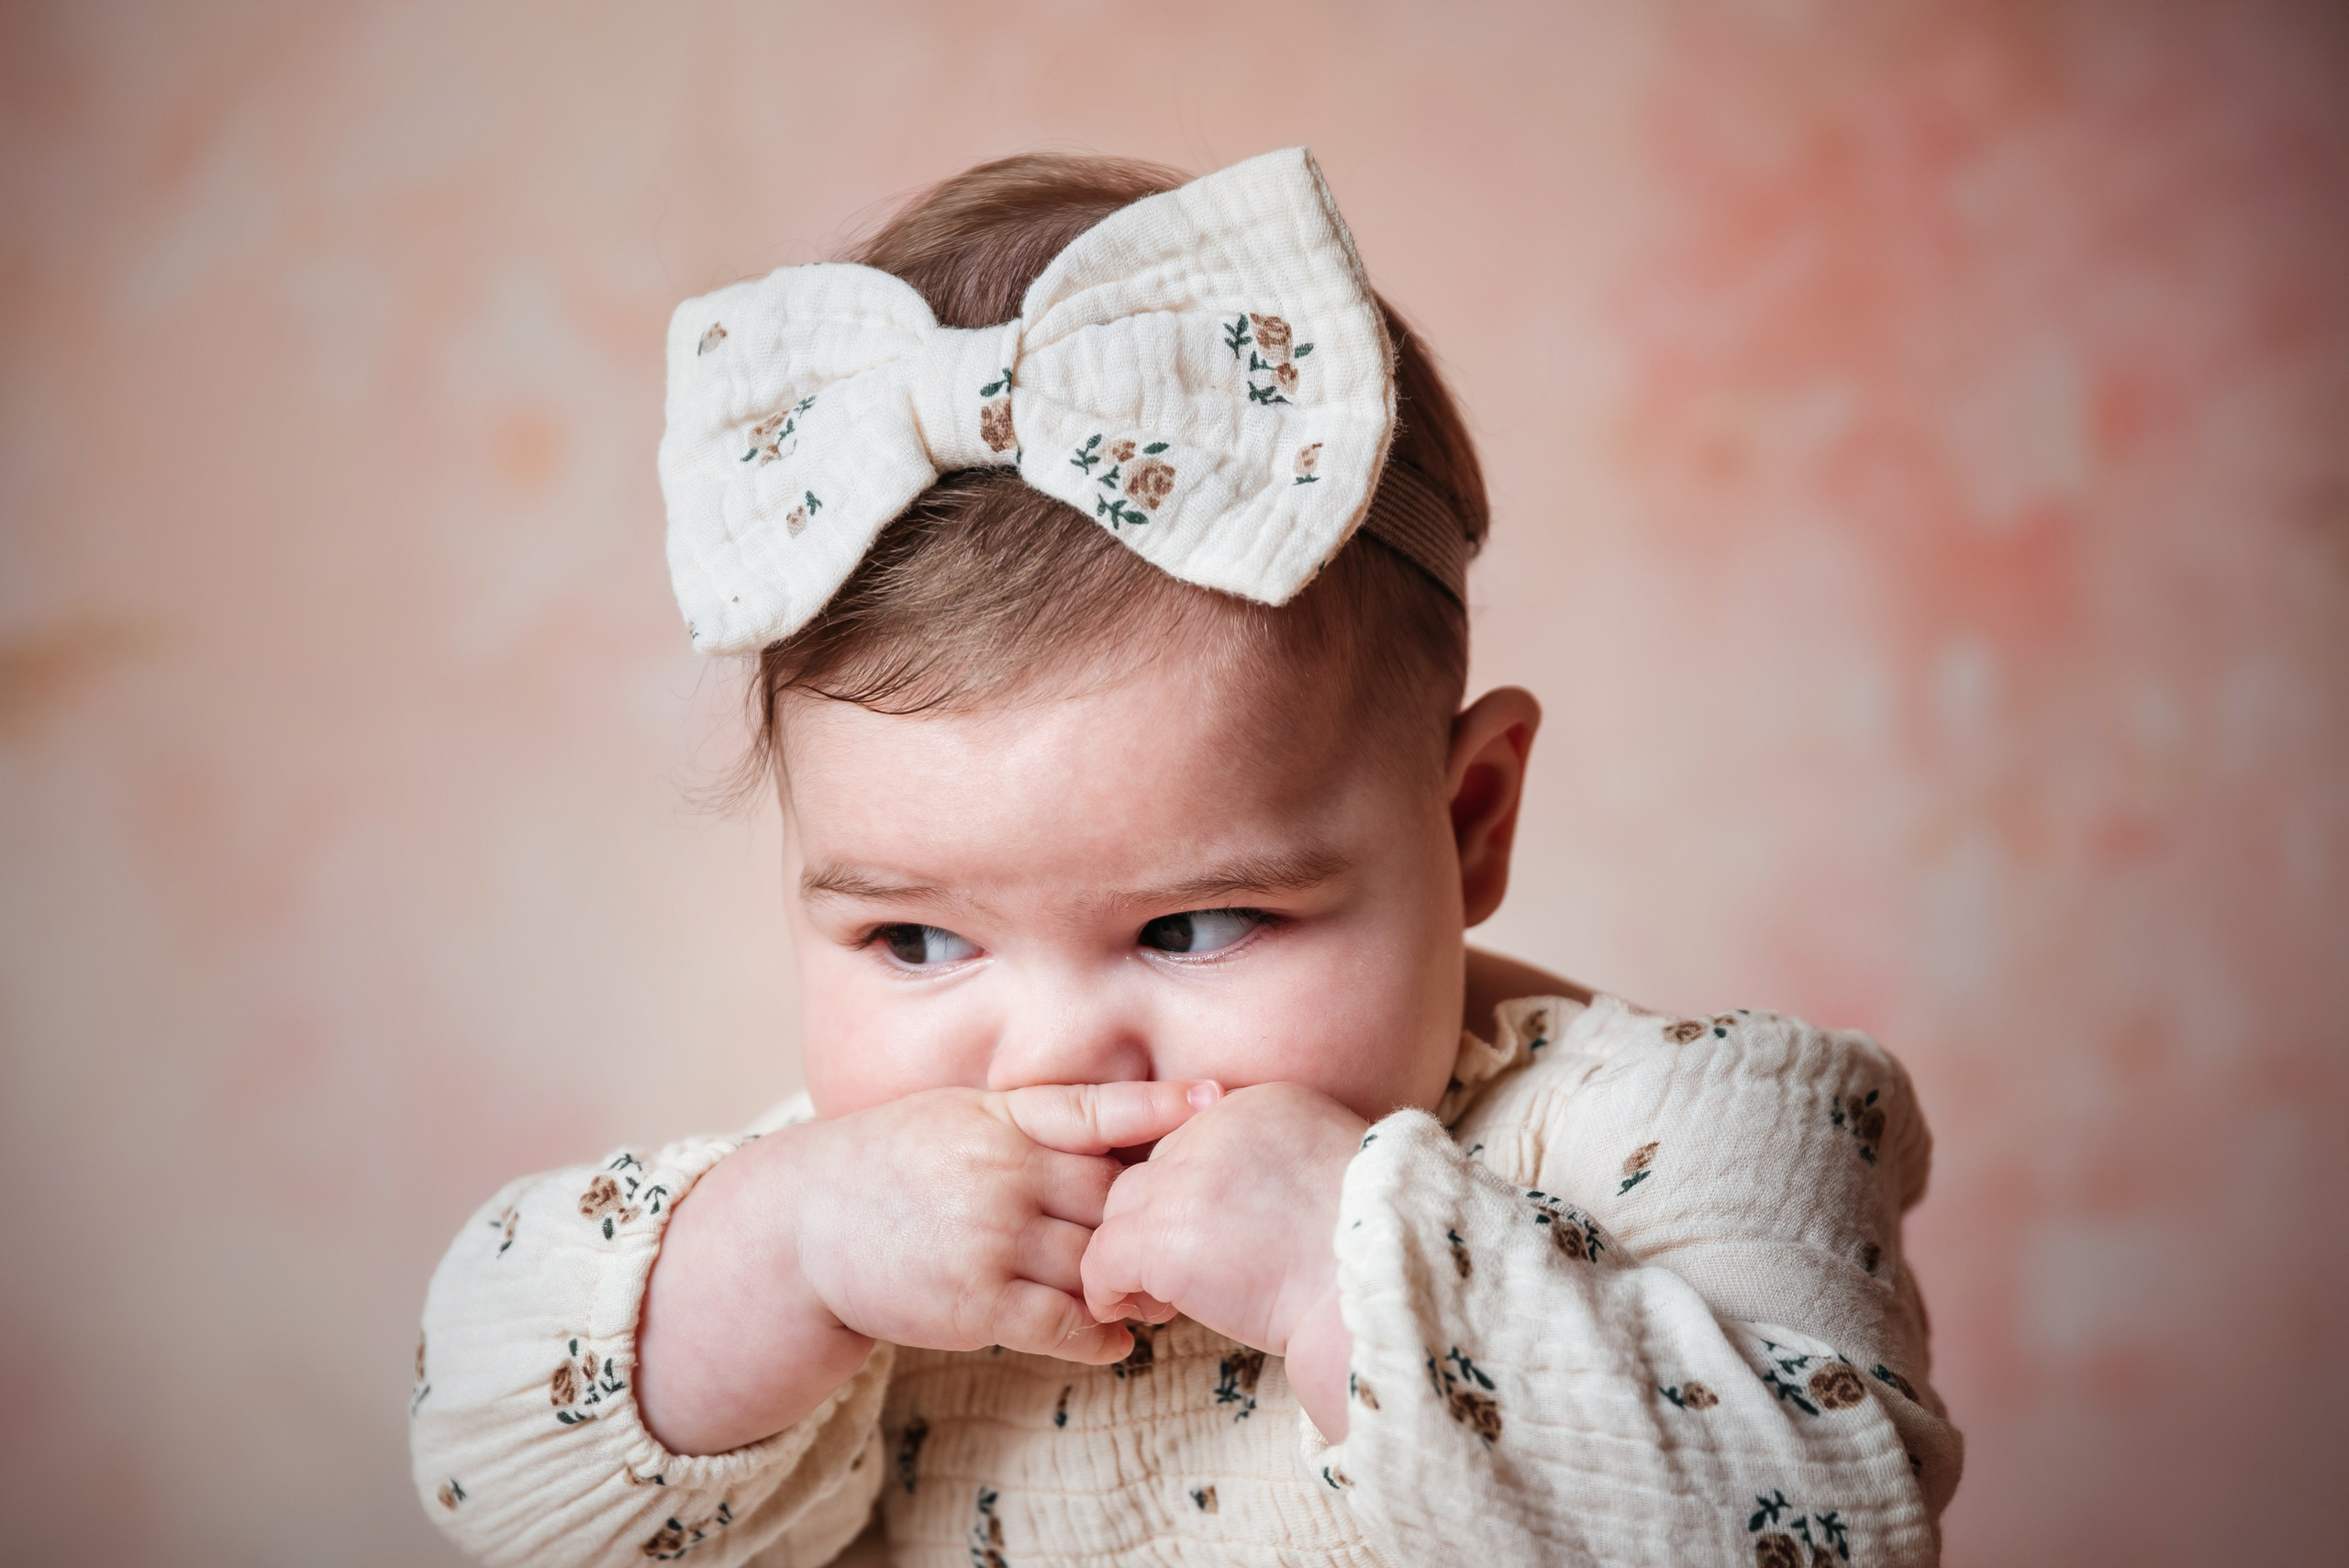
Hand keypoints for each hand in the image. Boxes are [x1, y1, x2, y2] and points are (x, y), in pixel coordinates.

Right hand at [637, 1080, 1210, 1455]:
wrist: (803, 1224)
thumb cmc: (893, 1164)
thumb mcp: (957, 1116)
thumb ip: (1031, 1122)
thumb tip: (1119, 1128)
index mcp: (1001, 1120)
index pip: (1098, 1109)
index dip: (1163, 1105)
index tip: (1219, 1100)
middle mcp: (1003, 1174)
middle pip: (1113, 1193)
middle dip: (1155, 1215)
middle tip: (1201, 1229)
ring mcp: (992, 1239)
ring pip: (1097, 1261)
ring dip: (1136, 1282)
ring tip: (1164, 1293)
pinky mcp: (976, 1304)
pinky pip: (1062, 1323)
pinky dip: (1100, 1335)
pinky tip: (1119, 1339)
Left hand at [1079, 1082, 1367, 1437]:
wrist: (1384, 1293)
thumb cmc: (1372, 1254)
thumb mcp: (1333, 1178)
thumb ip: (1277, 1169)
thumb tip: (1243, 1212)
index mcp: (1263, 1103)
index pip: (1194, 1140)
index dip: (1195, 1194)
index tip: (1215, 1237)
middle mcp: (1215, 1126)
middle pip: (1152, 1169)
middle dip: (1159, 1221)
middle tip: (1181, 1274)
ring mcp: (1185, 1180)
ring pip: (1123, 1210)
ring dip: (1132, 1254)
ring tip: (1158, 1299)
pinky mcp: (1163, 1236)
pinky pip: (1104, 1259)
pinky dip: (1109, 1289)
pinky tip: (1133, 1313)